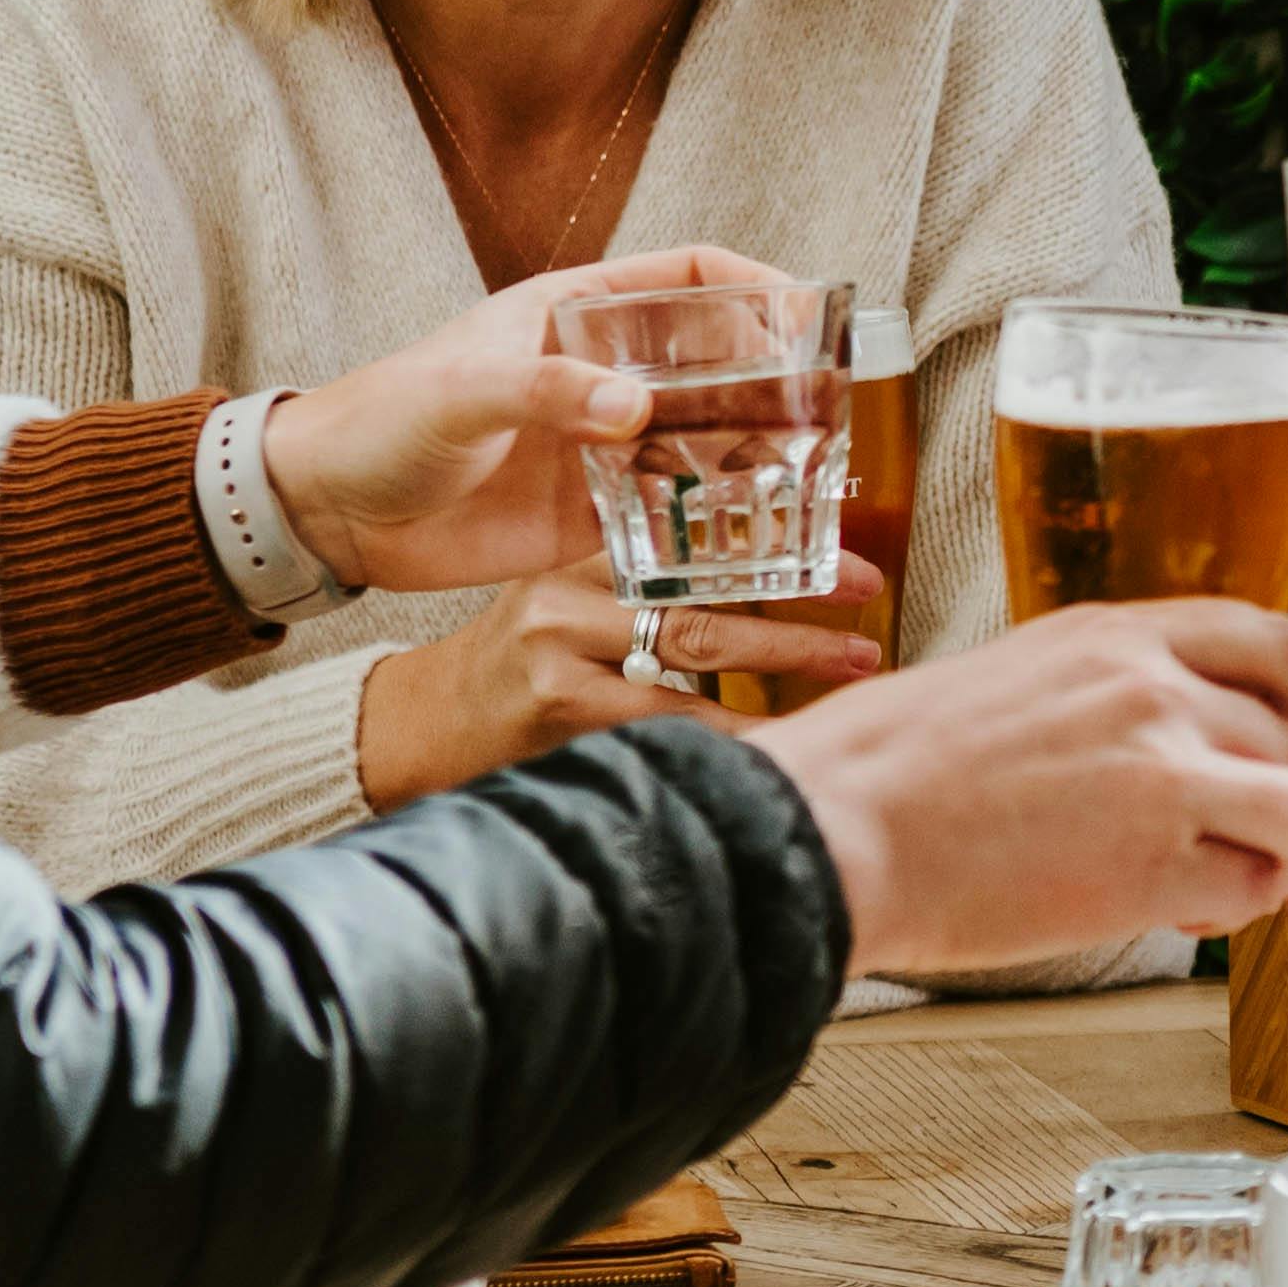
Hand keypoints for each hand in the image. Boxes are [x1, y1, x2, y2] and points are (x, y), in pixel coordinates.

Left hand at [254, 243, 781, 594]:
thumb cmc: (379, 424)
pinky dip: (720, 524)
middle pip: (719, 362)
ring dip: (761, 458)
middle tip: (831, 419)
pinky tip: (759, 544)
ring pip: (710, 440)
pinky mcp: (595, 513)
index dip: (756, 287)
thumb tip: (635, 411)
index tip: (809, 315)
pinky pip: (675, 512)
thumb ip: (545, 394)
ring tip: (815, 487)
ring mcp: (604, 445)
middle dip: (779, 382)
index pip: (689, 277)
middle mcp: (602, 374)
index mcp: (575, 313)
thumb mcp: (458, 397)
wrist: (327, 512)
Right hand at [356, 558, 896, 802]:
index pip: (693, 543)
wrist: (421, 727)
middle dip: (797, 614)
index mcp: (582, 557)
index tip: (850, 565)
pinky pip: (663, 723)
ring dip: (780, 670)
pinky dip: (725, 734)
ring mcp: (559, 654)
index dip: (779, 552)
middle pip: (705, 596)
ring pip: (692, 657)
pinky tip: (776, 743)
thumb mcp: (570, 602)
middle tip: (867, 627)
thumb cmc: (515, 666)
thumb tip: (763, 579)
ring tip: (847, 675)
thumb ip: (645, 585)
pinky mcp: (555, 711)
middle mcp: (570, 595)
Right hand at [755, 601, 1287, 979]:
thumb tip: (1159, 732)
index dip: (1285, 701)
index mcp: (1111, 634)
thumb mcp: (1011, 675)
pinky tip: (1178, 911)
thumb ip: (1100, 689)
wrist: (835, 830)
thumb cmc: (887, 768)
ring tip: (1203, 878)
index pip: (1268, 639)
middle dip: (1268, 785)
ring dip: (1267, 851)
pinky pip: (1258, 884)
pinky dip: (1236, 908)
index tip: (1264, 742)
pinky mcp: (1155, 862)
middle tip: (1220, 827)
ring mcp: (1163, 770)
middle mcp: (1150, 686)